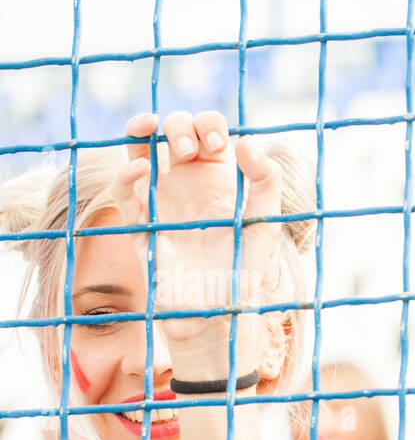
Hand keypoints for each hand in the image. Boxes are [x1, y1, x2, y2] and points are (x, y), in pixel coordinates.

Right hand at [110, 111, 285, 380]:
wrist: (217, 313)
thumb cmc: (244, 272)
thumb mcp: (264, 225)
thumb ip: (266, 184)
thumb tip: (246, 143)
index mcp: (220, 180)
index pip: (209, 132)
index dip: (209, 125)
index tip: (218, 146)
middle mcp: (189, 185)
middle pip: (174, 132)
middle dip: (180, 125)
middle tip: (193, 148)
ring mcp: (161, 201)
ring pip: (139, 149)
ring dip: (141, 130)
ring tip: (151, 130)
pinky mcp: (140, 223)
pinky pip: (123, 189)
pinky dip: (126, 172)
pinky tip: (142, 171)